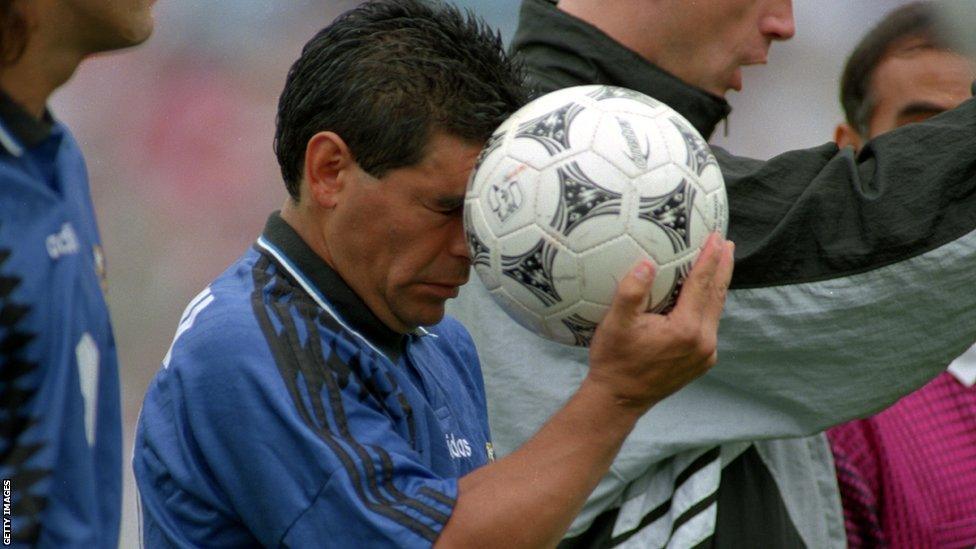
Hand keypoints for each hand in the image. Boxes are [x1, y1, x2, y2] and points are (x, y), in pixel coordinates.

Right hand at [585, 232, 733, 414]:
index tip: (715, 237)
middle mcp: (703, 342)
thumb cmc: (613, 360)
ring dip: (718, 286)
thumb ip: (631, 292)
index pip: (702, 284)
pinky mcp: (702, 362)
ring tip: (720, 264)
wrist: (619, 399)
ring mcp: (705, 354)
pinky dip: (709, 306)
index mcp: (685, 329)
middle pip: (717, 295)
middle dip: (723, 267)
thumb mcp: (615, 324)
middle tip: (726, 243)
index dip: (709, 258)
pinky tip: (704, 297)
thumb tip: (647, 264)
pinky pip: (710, 326)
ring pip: (715, 311)